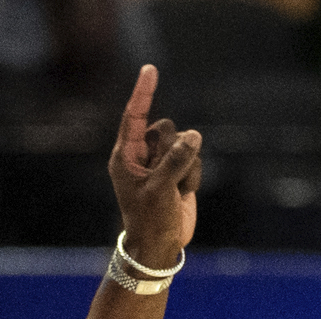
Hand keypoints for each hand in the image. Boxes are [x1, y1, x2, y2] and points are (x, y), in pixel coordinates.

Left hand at [105, 65, 201, 266]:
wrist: (160, 246)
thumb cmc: (150, 221)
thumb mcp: (159, 190)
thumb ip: (175, 159)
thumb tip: (194, 135)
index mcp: (125, 156)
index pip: (134, 116)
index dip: (143, 92)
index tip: (149, 69)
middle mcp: (142, 154)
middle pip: (167, 128)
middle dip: (173, 150)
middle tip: (166, 179)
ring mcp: (162, 161)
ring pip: (185, 142)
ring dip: (185, 167)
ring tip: (174, 191)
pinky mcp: (178, 170)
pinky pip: (195, 158)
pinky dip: (193, 176)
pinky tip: (182, 194)